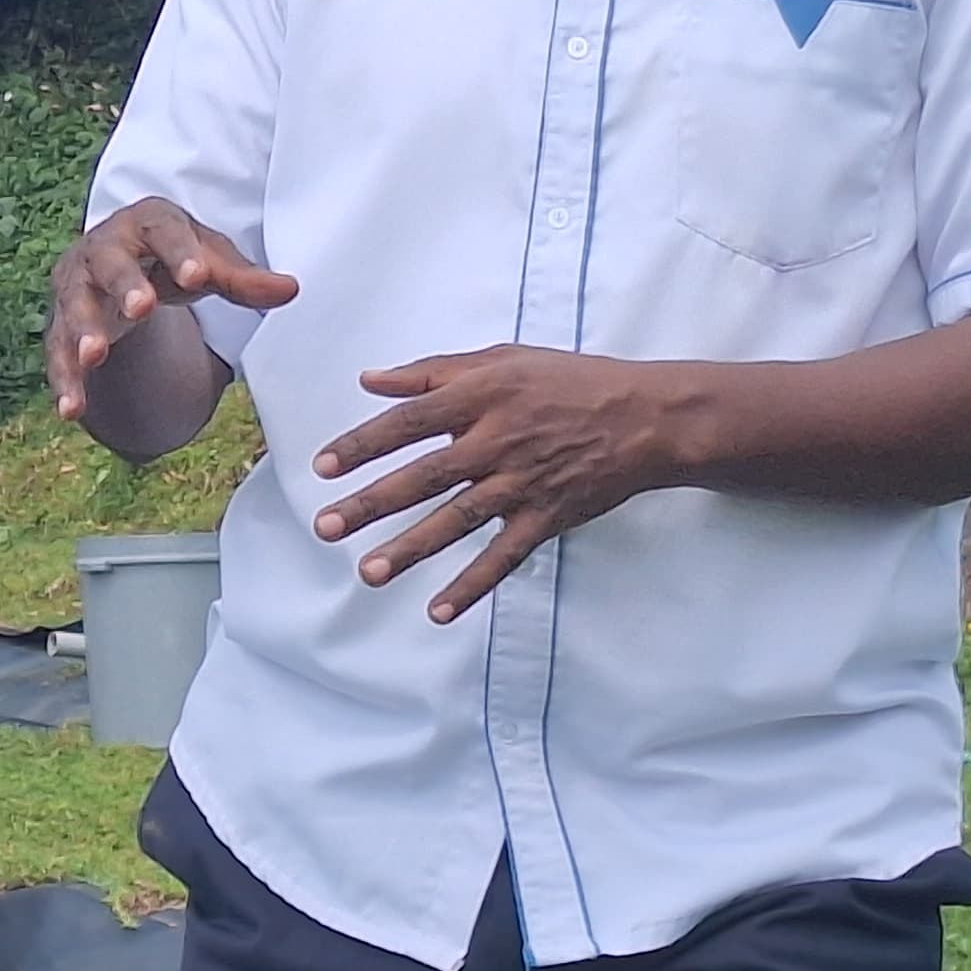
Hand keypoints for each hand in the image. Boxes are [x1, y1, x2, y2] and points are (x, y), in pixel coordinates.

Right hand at [46, 196, 297, 421]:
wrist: (121, 266)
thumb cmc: (171, 259)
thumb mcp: (207, 263)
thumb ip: (243, 279)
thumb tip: (290, 290)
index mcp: (147, 223)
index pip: (164, 230)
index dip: (180, 251)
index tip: (198, 276)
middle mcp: (104, 248)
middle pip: (110, 262)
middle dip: (124, 285)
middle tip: (142, 309)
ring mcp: (77, 285)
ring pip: (75, 305)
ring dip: (84, 330)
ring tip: (94, 356)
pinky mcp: (60, 323)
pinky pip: (57, 351)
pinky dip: (65, 380)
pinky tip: (71, 410)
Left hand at [311, 345, 686, 622]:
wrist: (648, 416)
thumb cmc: (569, 382)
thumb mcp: (502, 359)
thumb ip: (433, 371)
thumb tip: (370, 379)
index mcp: (482, 397)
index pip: (409, 422)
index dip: (363, 444)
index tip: (322, 466)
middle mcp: (498, 441)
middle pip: (423, 477)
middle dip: (371, 504)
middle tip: (326, 527)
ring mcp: (523, 483)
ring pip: (457, 521)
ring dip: (411, 549)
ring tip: (368, 573)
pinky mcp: (547, 517)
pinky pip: (504, 557)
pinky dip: (472, 586)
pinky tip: (438, 611)